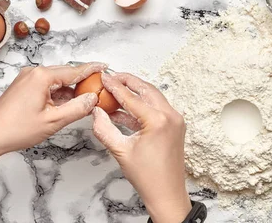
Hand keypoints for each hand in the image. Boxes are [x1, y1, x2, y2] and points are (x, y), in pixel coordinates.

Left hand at [0, 63, 105, 159]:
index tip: (106, 67)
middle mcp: (34, 72)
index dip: (92, 69)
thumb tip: (93, 98)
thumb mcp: (53, 121)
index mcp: (42, 76)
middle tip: (99, 89)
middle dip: (82, 81)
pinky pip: (46, 85)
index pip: (74, 70)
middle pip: (66, 74)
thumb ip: (77, 108)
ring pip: (56, 80)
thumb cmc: (17, 130)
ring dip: (69, 90)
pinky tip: (65, 104)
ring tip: (84, 101)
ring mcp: (27, 78)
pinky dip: (58, 93)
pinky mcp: (23, 86)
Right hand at [92, 73, 190, 222]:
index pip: (132, 97)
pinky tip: (124, 110)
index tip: (104, 78)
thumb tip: (96, 113)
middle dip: (128, 81)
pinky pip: (157, 109)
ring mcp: (175, 120)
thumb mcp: (120, 151)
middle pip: (146, 90)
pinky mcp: (175, 126)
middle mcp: (171, 116)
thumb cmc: (148, 177)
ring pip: (153, 97)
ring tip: (116, 90)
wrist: (167, 194)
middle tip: (113, 77)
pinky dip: (141, 107)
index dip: (115, 86)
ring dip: (135, 93)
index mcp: (159, 120)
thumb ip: (104, 128)